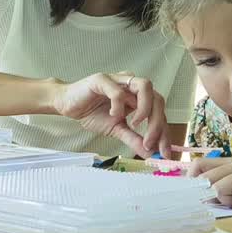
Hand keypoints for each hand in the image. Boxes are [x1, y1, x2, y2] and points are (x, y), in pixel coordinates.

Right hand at [53, 73, 169, 157]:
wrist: (67, 104)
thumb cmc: (91, 112)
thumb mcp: (116, 130)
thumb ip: (133, 139)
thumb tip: (150, 153)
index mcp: (138, 97)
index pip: (160, 112)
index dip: (164, 132)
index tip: (164, 153)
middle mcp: (132, 85)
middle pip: (157, 98)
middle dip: (158, 123)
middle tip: (150, 142)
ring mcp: (119, 80)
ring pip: (145, 86)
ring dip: (144, 108)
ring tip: (135, 124)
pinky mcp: (103, 79)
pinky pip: (119, 91)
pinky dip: (119, 106)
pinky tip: (113, 115)